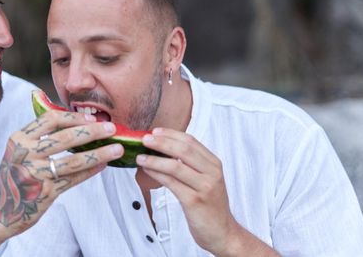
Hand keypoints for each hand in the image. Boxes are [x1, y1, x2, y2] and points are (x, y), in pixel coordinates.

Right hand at [0, 109, 123, 252]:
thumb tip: (76, 121)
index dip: (74, 117)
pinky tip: (104, 165)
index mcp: (19, 138)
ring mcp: (35, 174)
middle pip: (65, 138)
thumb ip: (40, 135)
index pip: (50, 119)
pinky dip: (90, 171)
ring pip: (73, 161)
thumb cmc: (15, 175)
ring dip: (99, 154)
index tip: (93, 118)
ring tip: (117, 148)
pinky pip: (73, 179)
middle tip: (112, 129)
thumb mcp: (19, 150)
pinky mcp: (44, 193)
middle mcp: (25, 154)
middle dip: (92, 132)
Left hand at [136, 128, 232, 254]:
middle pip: (183, 149)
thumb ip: (191, 164)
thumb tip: (164, 148)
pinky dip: (157, 174)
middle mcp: (212, 173)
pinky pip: (171, 183)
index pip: (191, 141)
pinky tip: (147, 170)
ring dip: (154, 159)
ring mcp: (204, 187)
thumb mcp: (206, 179)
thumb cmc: (209, 205)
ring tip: (140, 157)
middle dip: (161, 142)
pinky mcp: (194, 201)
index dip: (171, 134)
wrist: (222, 232)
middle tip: (144, 139)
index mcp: (214, 164)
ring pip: (175, 166)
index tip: (155, 131)